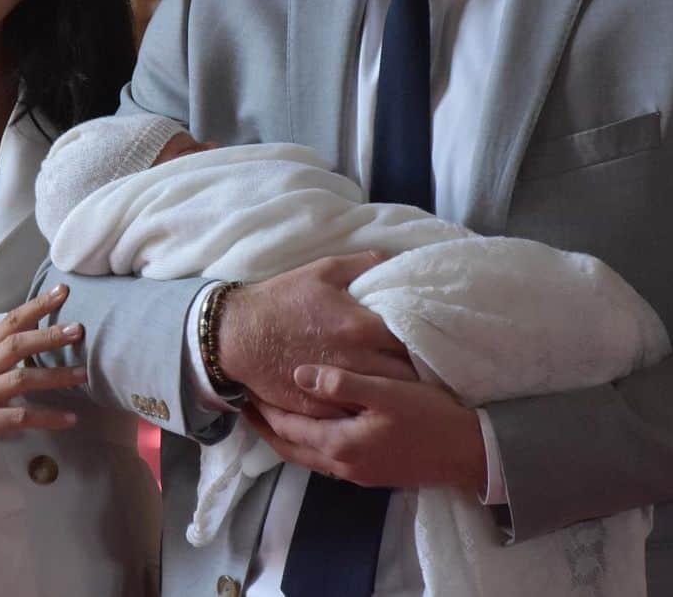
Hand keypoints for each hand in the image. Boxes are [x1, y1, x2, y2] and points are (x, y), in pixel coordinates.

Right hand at [0, 285, 85, 469]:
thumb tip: (28, 336)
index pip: (10, 322)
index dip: (37, 305)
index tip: (61, 291)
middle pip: (17, 345)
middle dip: (50, 335)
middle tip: (78, 329)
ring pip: (22, 379)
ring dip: (56, 377)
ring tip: (83, 375)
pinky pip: (19, 418)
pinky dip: (47, 417)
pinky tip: (69, 419)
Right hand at [217, 253, 415, 416]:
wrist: (239, 333)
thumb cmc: (282, 298)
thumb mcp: (323, 270)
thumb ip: (363, 263)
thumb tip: (392, 260)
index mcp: (360, 325)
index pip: (410, 337)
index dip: (424, 337)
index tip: (433, 337)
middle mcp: (356, 360)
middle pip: (405, 373)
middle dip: (417, 370)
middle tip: (427, 366)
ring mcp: (339, 387)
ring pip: (384, 397)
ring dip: (399, 393)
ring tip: (410, 388)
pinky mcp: (322, 406)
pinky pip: (357, 412)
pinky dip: (369, 409)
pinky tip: (378, 405)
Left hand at [247, 364, 486, 492]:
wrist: (469, 454)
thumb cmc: (429, 417)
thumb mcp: (386, 392)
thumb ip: (342, 383)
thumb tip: (299, 373)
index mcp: (340, 444)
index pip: (287, 428)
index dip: (264, 409)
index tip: (245, 387)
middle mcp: (342, 465)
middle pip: (289, 449)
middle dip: (265, 426)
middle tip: (246, 403)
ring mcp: (356, 472)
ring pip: (306, 455)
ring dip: (285, 434)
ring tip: (271, 410)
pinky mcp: (370, 471)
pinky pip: (324, 457)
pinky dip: (307, 440)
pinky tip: (311, 422)